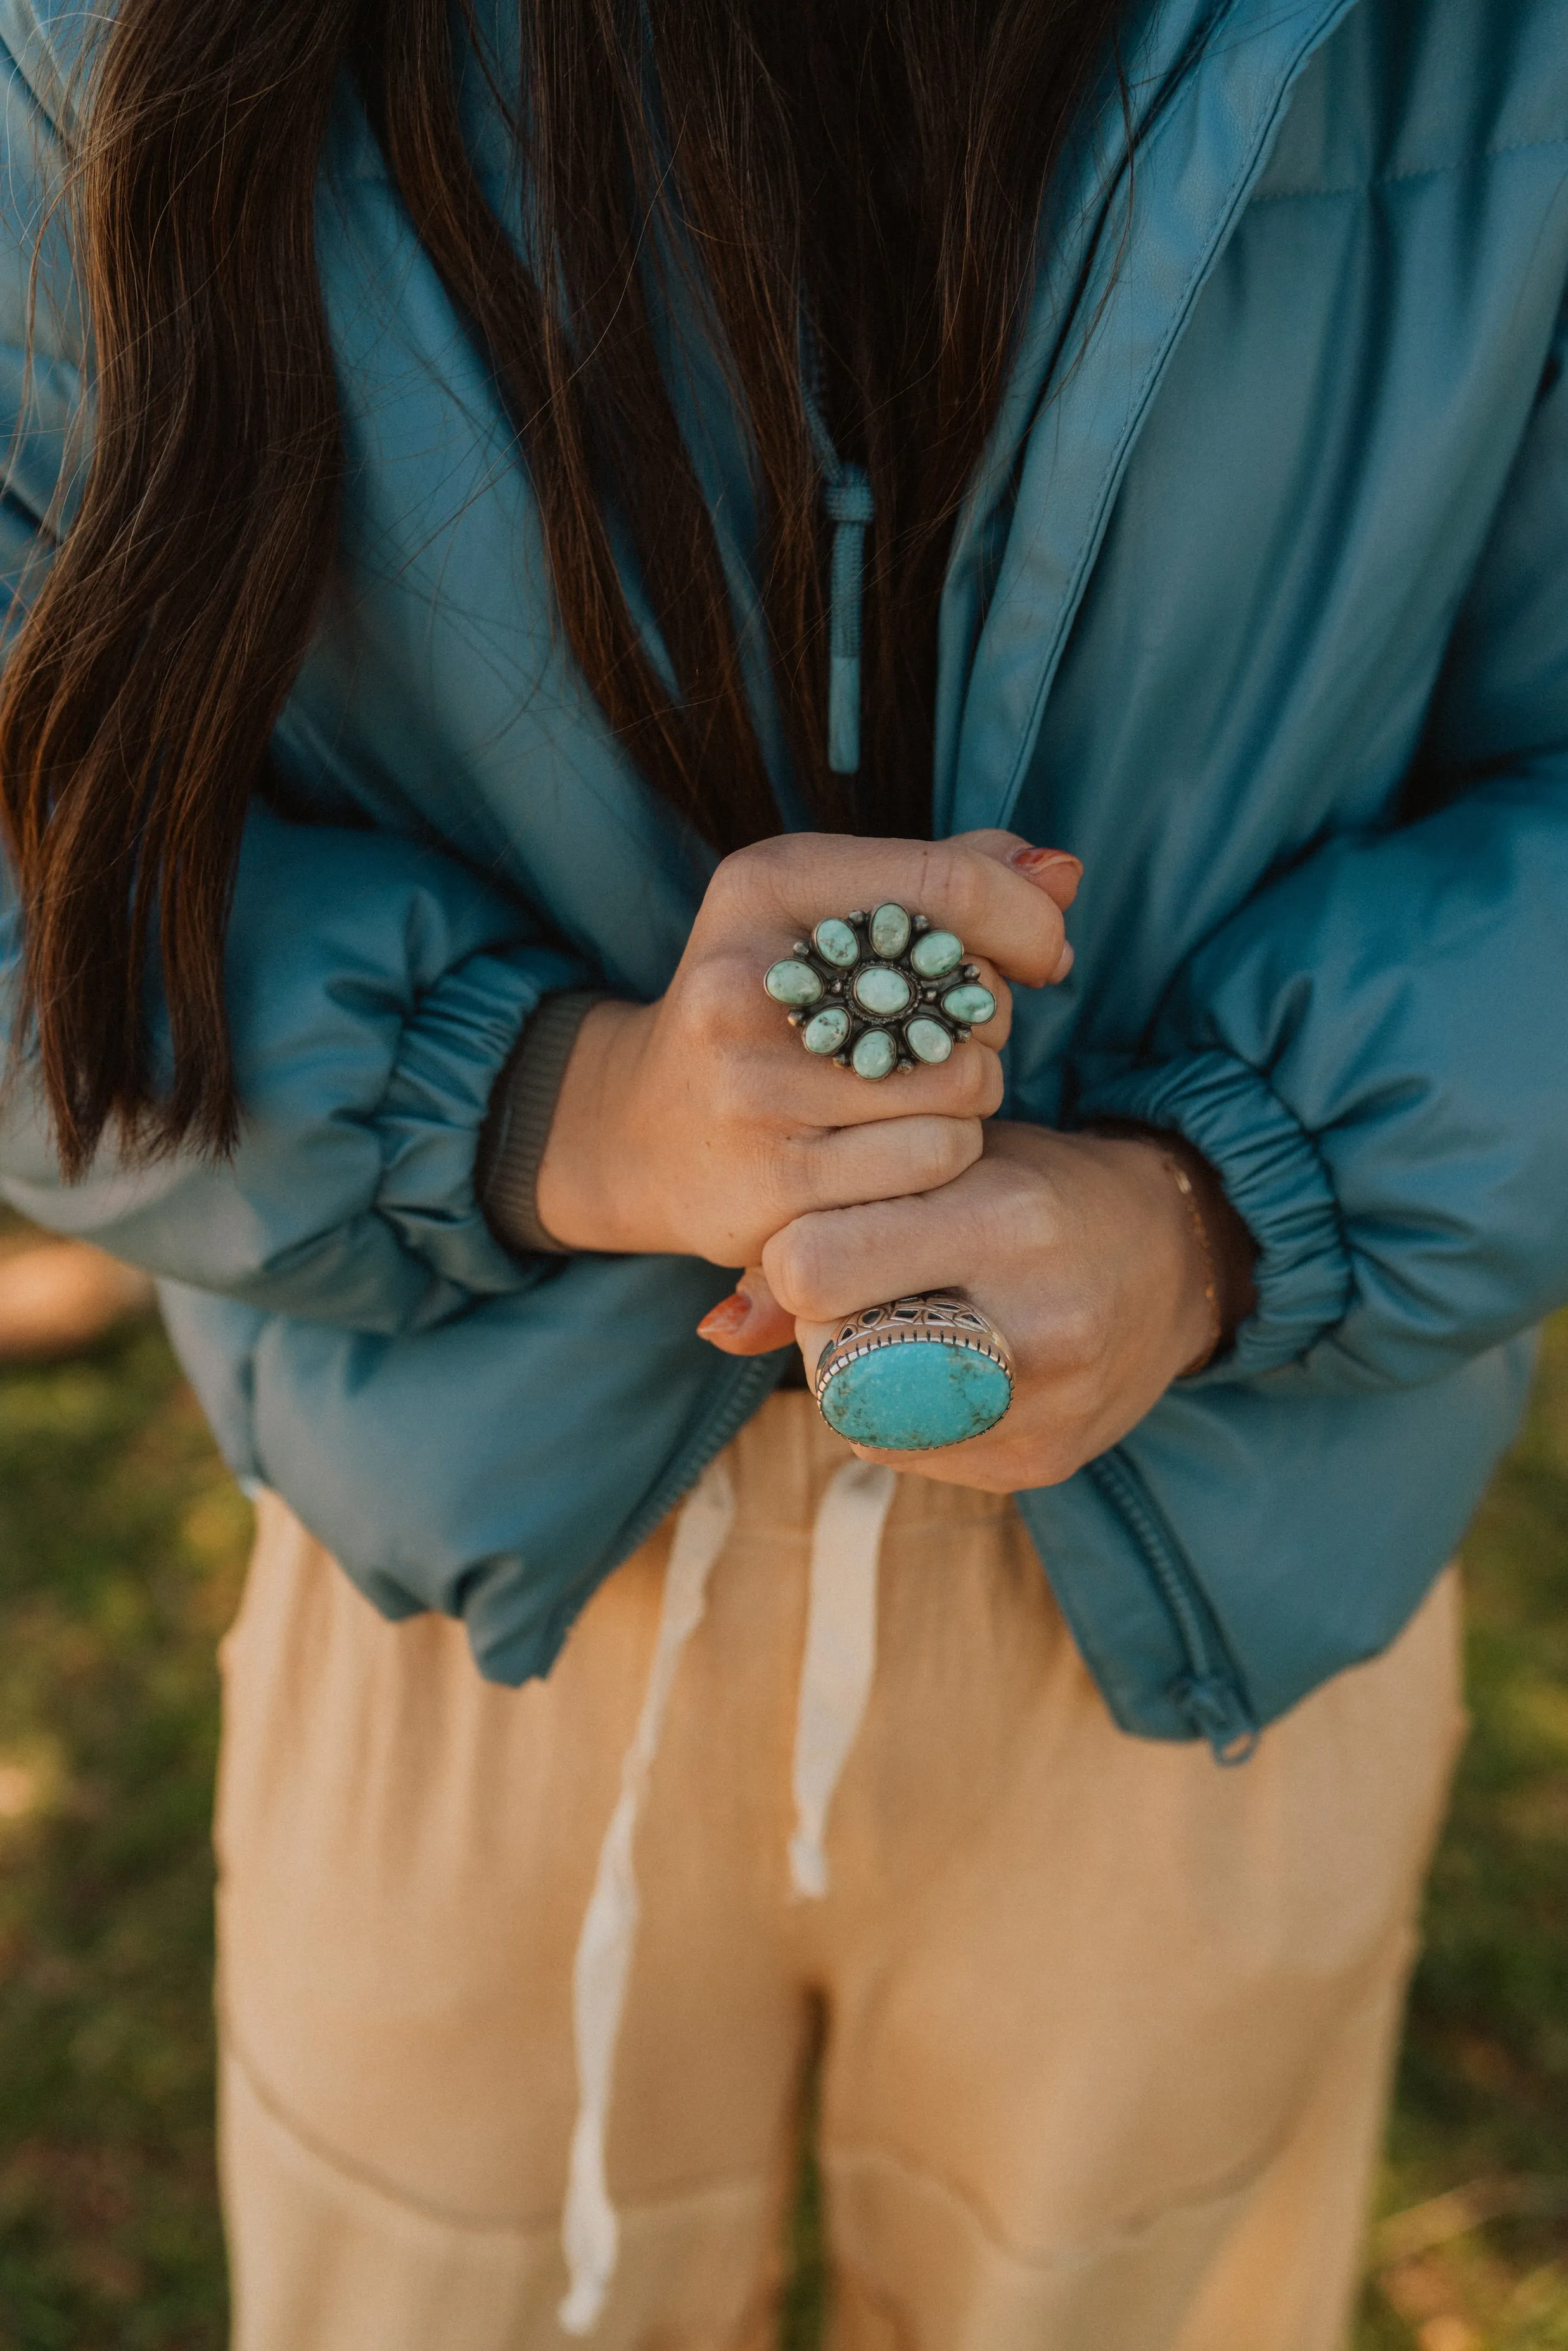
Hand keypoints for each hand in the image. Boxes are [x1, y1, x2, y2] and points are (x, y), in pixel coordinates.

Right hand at [534, 833, 1079, 1266]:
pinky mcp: (774, 1185)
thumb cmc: (766, 1010)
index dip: (1030, 923)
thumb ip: (949, 878)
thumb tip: (1061, 872)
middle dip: (983, 1023)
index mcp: (765, 886)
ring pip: (966, 1090)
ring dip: (968, 1102)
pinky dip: (938, 1161)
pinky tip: (893, 1153)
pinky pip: (933, 1166)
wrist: (639, 1133)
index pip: (955, 883)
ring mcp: (754, 1090)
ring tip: (913, 1100)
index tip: (1041, 956)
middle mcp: (747, 982)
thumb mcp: (829, 912)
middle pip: (971, 997)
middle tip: (934, 1042)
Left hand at [725, 1123, 1254, 1490]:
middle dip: (816, 1323)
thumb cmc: (1037, 1186)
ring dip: (850, 1372)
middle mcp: (1035, 1322)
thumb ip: (823, 1221)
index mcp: (1004, 1220)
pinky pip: (906, 1454)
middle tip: (854, 1288)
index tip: (824, 1232)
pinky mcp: (1041, 1465)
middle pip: (830, 1358)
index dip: (795, 1254)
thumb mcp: (945, 1163)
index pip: (815, 1269)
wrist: (1176, 1257)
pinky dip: (895, 1411)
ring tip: (903, 1320)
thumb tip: (715, 1329)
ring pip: (859, 1419)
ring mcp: (1044, 1408)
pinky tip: (942, 1364)